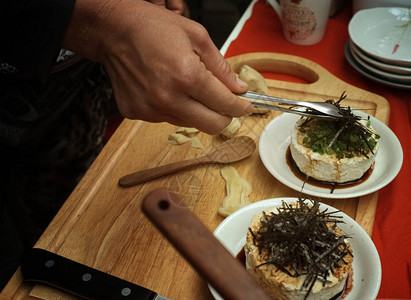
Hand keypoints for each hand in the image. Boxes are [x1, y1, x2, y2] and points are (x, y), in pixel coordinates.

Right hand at [63, 0, 251, 133]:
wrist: (113, 30)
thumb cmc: (153, 27)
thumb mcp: (197, 36)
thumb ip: (221, 67)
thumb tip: (238, 88)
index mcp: (187, 76)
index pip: (226, 105)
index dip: (241, 107)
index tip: (246, 106)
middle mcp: (168, 98)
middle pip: (212, 126)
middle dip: (224, 115)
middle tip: (224, 103)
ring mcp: (151, 109)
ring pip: (191, 123)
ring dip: (197, 110)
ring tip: (187, 87)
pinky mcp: (138, 114)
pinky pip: (167, 119)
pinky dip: (175, 108)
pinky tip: (166, 89)